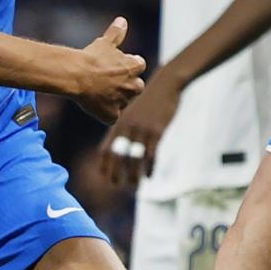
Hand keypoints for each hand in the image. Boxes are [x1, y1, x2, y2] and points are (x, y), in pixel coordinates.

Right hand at [67, 17, 146, 124]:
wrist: (76, 75)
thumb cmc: (91, 57)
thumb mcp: (105, 42)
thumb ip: (116, 33)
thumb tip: (122, 20)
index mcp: (135, 67)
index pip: (139, 66)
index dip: (127, 66)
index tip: (115, 65)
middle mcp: (133, 86)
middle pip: (136, 87)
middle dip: (127, 84)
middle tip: (109, 81)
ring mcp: (123, 101)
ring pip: (123, 101)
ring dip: (116, 98)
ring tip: (99, 91)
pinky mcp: (112, 115)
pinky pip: (112, 116)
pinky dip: (106, 112)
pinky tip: (95, 104)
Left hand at [99, 69, 181, 188]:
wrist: (166, 84)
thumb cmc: (150, 100)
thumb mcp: (132, 111)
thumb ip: (125, 126)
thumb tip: (121, 141)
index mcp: (119, 123)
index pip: (106, 148)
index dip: (104, 164)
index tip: (104, 177)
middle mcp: (127, 128)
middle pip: (117, 156)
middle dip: (115, 172)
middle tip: (116, 185)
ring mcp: (142, 129)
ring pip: (134, 158)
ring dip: (132, 174)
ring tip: (133, 184)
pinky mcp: (157, 131)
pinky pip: (151, 154)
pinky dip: (149, 167)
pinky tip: (149, 176)